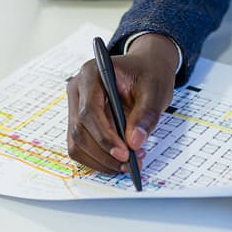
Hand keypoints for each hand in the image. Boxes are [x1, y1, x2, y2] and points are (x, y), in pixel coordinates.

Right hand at [66, 34, 178, 173]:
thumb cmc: (148, 73)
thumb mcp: (155, 89)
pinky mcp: (79, 122)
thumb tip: (134, 142)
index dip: (105, 136)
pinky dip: (99, 159)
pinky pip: (81, 147)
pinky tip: (119, 160)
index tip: (124, 153)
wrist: (145, 67)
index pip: (89, 110)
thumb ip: (146, 114)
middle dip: (105, 152)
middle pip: (80, 130)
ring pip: (77, 143)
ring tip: (129, 163)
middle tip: (131, 163)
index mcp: (92, 73)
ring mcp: (75, 106)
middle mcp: (78, 89)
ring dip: (101, 160)